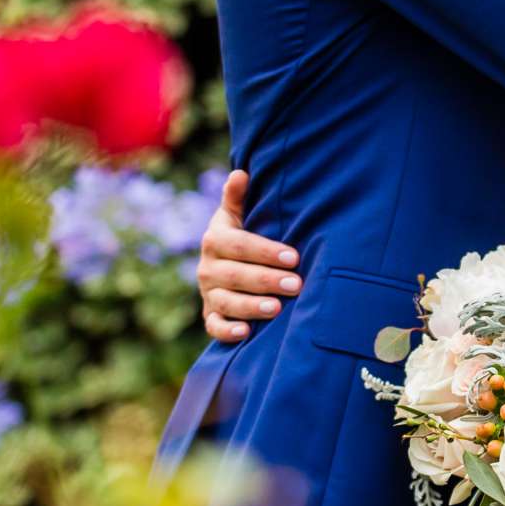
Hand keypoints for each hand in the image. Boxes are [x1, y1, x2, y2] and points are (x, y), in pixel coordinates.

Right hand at [198, 168, 301, 342]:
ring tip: (277, 308)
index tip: (293, 257)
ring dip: (251, 306)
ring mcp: (208, 293)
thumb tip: (240, 173)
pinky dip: (227, 331)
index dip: (266, 251)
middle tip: (297, 284)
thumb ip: (237, 197)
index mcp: (214, 239)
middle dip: (267, 280)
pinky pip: (214, 326)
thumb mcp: (236, 215)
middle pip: (236, 275)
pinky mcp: (210, 315)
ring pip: (227, 301)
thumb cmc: (240, 236)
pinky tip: (246, 333)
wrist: (224, 264)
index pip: (240, 245)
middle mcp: (207, 267)